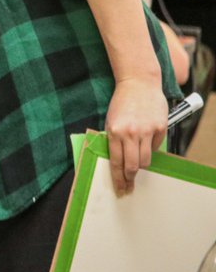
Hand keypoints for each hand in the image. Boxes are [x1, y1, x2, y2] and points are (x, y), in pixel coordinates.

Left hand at [104, 77, 167, 194]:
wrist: (138, 83)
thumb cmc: (121, 103)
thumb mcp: (111, 120)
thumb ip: (114, 140)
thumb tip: (118, 162)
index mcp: (114, 131)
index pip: (116, 162)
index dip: (118, 178)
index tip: (120, 188)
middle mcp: (130, 133)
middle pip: (132, 166)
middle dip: (130, 178)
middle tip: (130, 186)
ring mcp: (146, 131)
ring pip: (145, 160)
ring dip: (141, 166)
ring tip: (137, 166)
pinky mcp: (160, 128)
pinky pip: (156, 147)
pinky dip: (151, 149)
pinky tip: (147, 144)